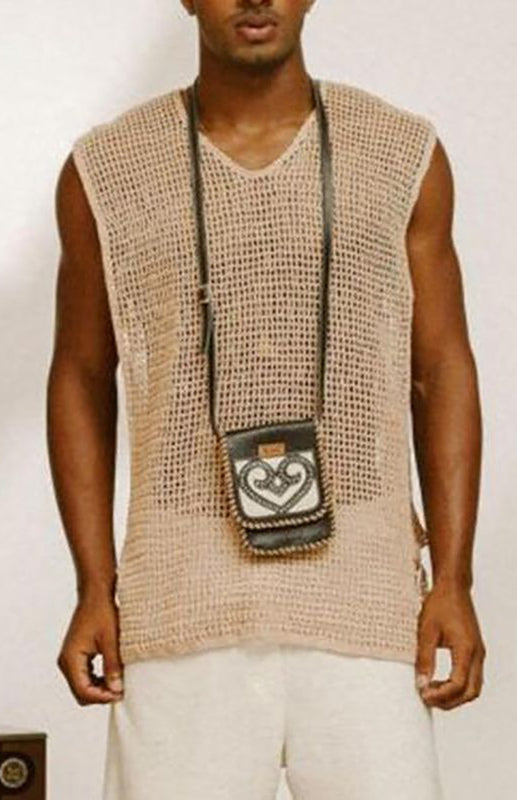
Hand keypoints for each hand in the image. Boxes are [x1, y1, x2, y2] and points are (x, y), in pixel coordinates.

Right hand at [57, 593, 123, 704]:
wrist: (96, 596)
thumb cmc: (101, 612)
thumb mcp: (111, 641)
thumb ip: (113, 667)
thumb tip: (116, 689)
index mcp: (71, 659)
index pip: (83, 691)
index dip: (102, 697)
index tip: (119, 694)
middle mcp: (66, 662)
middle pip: (80, 692)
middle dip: (100, 695)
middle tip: (120, 690)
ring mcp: (69, 659)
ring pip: (82, 686)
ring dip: (99, 688)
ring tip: (118, 683)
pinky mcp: (75, 656)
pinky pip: (83, 676)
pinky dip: (96, 680)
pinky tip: (111, 675)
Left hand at [415, 581, 485, 709]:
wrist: (453, 587)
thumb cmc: (440, 604)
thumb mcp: (426, 631)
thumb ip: (424, 658)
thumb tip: (421, 683)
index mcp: (466, 649)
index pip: (458, 684)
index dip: (441, 695)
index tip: (424, 694)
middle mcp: (477, 653)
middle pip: (471, 692)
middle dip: (450, 701)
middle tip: (427, 699)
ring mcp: (478, 653)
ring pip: (474, 687)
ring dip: (455, 695)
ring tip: (432, 691)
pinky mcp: (475, 650)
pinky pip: (472, 677)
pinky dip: (458, 686)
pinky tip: (440, 681)